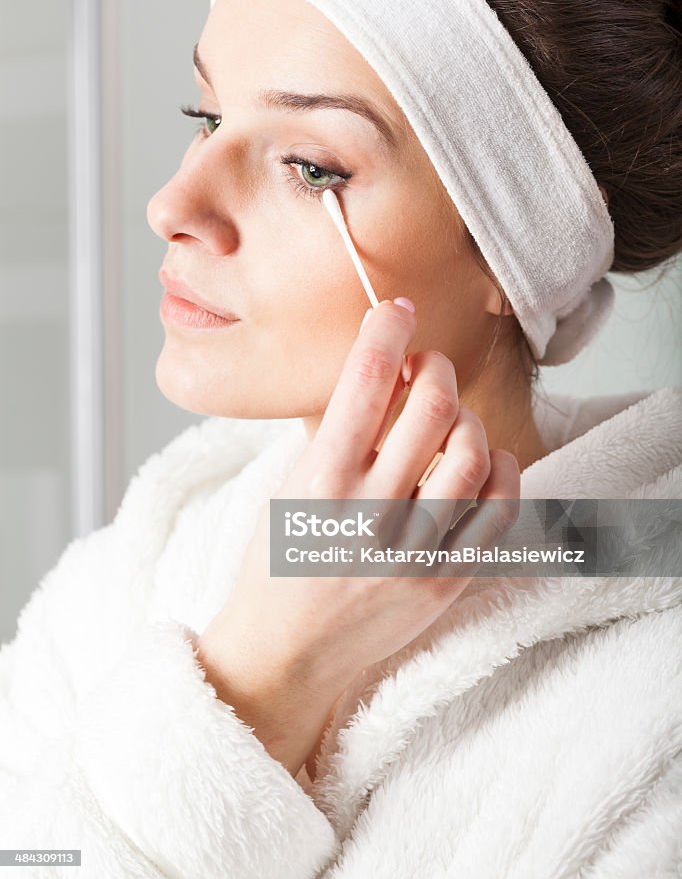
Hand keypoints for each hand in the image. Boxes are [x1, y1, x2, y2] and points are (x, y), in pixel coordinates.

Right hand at [196, 298, 519, 775]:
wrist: (282, 655)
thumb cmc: (276, 562)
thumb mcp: (286, 485)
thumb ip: (333, 431)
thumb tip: (383, 368)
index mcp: (317, 482)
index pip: (364, 381)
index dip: (386, 329)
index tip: (395, 309)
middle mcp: (366, 514)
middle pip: (431, 407)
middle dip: (436, 367)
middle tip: (427, 365)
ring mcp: (411, 553)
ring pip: (473, 454)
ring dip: (468, 417)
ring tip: (450, 418)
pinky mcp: (444, 584)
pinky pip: (498, 512)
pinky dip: (500, 471)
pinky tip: (483, 459)